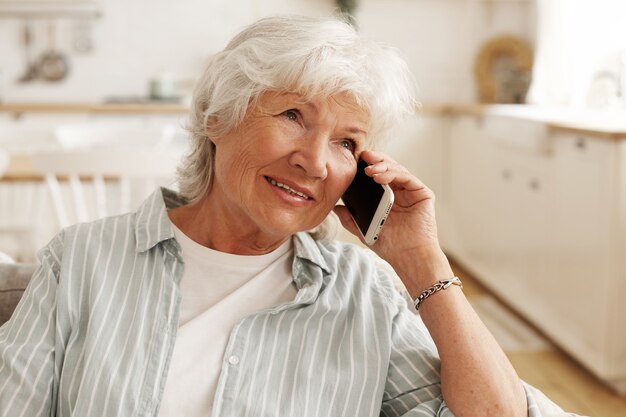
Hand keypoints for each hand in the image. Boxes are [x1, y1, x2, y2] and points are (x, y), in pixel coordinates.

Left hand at [333, 150, 448, 290]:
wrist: (408, 257)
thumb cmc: (390, 246)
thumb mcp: (364, 230)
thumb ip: (350, 218)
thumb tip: (334, 207)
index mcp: (388, 198)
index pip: (377, 176)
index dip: (366, 167)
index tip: (353, 161)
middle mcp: (401, 192)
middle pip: (388, 169)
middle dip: (375, 160)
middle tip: (362, 156)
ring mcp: (412, 192)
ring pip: (397, 170)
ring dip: (382, 166)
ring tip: (369, 169)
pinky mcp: (423, 194)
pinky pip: (407, 178)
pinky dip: (393, 173)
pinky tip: (379, 176)